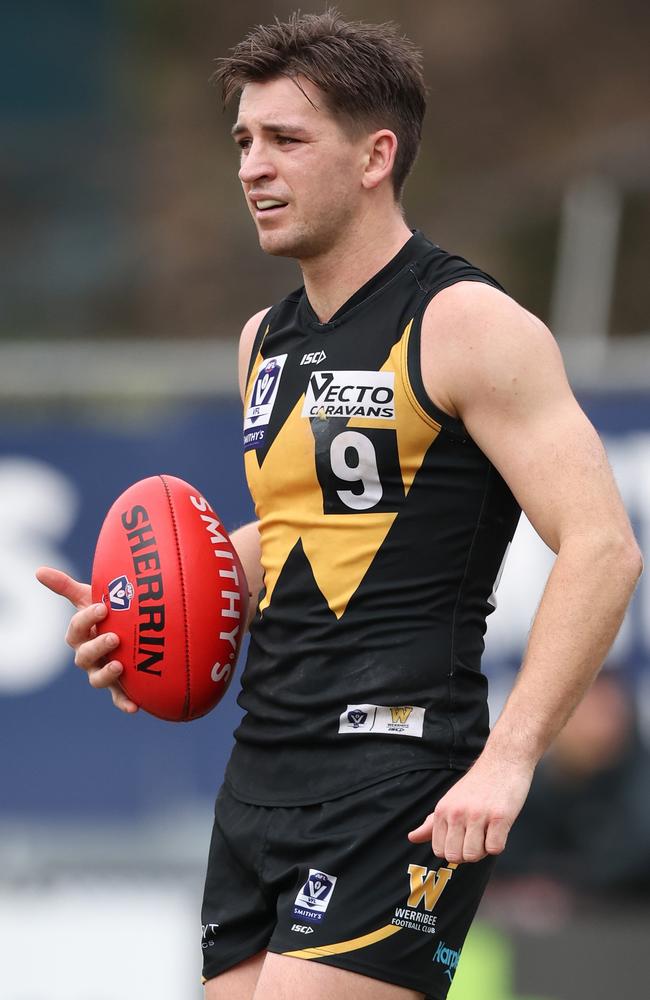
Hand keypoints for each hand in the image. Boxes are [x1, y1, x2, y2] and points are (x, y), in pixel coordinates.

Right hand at [35, 566, 138, 713]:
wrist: (126, 633)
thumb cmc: (105, 615)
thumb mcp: (88, 598)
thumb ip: (65, 586)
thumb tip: (38, 570)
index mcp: (79, 636)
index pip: (76, 628)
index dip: (86, 619)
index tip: (102, 607)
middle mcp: (87, 656)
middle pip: (85, 656)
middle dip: (98, 646)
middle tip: (114, 637)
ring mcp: (101, 672)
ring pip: (97, 679)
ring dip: (107, 674)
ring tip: (120, 666)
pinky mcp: (119, 687)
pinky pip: (119, 698)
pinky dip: (125, 704)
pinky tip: (135, 707)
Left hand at [407, 754, 533, 862]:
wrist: (502, 761)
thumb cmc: (476, 785)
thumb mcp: (449, 801)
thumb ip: (432, 823)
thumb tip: (412, 838)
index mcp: (442, 810)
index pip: (439, 850)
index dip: (453, 851)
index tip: (463, 838)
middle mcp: (456, 813)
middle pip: (455, 857)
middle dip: (468, 854)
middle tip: (477, 836)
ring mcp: (477, 814)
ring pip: (473, 855)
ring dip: (483, 850)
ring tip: (488, 831)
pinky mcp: (500, 816)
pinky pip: (494, 849)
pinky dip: (498, 844)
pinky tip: (499, 828)